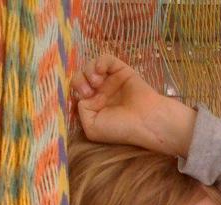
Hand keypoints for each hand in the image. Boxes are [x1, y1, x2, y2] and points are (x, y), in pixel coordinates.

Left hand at [70, 55, 195, 155]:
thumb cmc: (121, 128)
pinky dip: (100, 62)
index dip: (75, 91)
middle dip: (79, 82)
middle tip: (89, 92)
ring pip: (90, 66)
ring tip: (97, 83)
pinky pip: (105, 59)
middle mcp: (101, 92)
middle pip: (80, 77)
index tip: (84, 98)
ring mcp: (111, 80)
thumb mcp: (92, 128)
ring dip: (88, 72)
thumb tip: (82, 97)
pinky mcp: (121, 70)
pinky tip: (102, 72)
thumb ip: (81, 112)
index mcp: (94, 106)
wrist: (145, 121)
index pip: (76, 92)